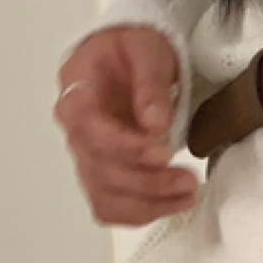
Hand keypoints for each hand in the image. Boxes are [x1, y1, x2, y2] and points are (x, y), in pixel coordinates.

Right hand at [53, 26, 201, 226]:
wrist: (129, 57)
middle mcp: (75, 131)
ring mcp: (86, 156)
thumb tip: (155, 124)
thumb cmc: (131, 50)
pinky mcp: (101, 174)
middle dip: (147, 182)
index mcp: (76, 94)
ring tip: (187, 195)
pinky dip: (139, 213)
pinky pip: (111, 206)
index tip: (161, 153)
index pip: (91, 131)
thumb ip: (150, 85)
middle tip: (187, 179)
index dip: (125, 148)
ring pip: (105, 196)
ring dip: (147, 204)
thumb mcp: (146, 50)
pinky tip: (169, 204)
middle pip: (100, 170)